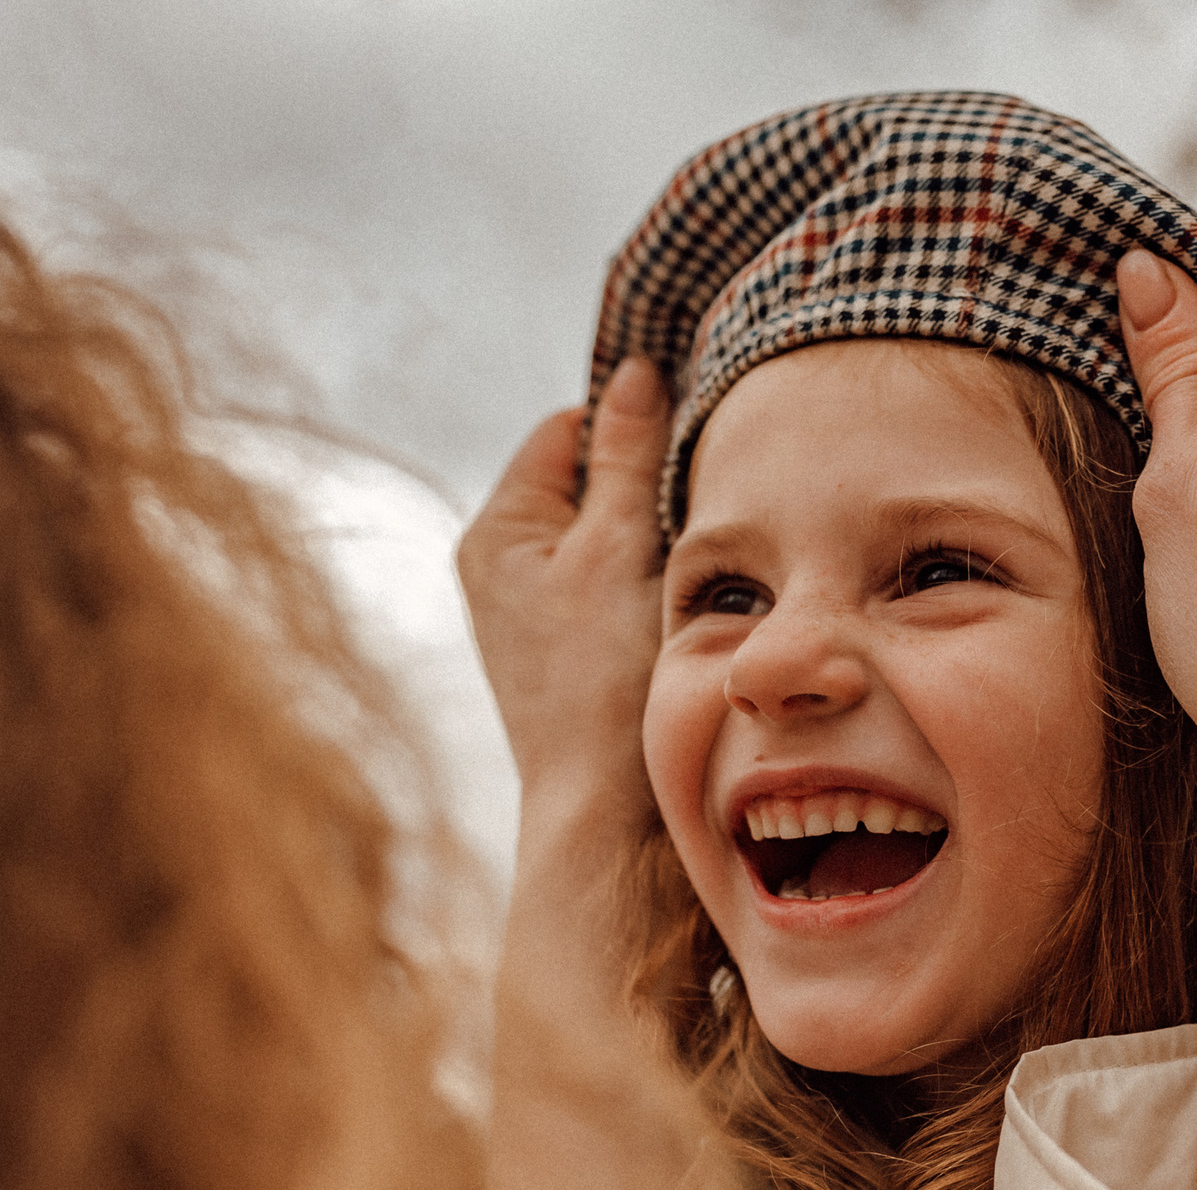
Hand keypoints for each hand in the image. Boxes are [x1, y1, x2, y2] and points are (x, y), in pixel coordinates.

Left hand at [456, 358, 670, 829]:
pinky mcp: (570, 650)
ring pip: (611, 536)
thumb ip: (626, 455)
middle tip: (700, 505)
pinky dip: (654, 583)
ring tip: (693, 562)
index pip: (567, 429)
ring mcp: (535, 611)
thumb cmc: (601, 682)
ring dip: (657, 537)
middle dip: (644, 485)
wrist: (604, 810)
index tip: (690, 442)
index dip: (629, 426)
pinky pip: (620, 586)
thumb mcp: (618, 548)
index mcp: (496, 529)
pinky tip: (684, 607)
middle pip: (589, 481)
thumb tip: (635, 372)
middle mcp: (502, 566)